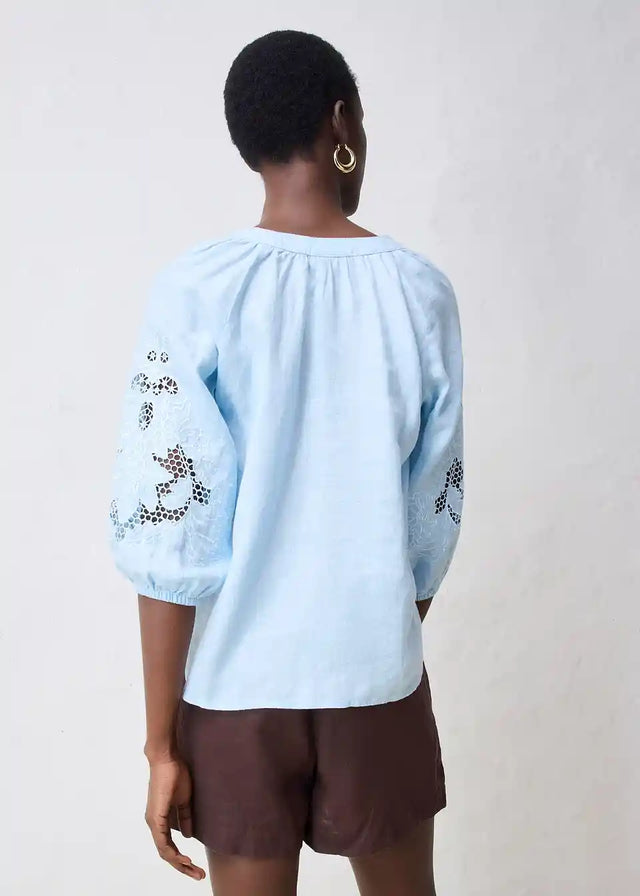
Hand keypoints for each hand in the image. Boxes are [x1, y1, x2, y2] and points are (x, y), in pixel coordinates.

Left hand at [144, 757, 205, 880]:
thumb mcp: (184, 800)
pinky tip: (184, 859)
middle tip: (199, 875)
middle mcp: (154, 824)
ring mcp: (153, 822)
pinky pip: (162, 842)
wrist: (167, 759)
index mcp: (160, 820)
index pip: (170, 846)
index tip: (196, 865)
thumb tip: (188, 835)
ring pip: (165, 852)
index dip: (182, 858)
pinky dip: (173, 853)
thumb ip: (185, 817)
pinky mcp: (155, 818)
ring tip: (195, 870)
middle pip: (167, 853)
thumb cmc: (175, 774)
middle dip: (183, 867)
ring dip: (180, 863)